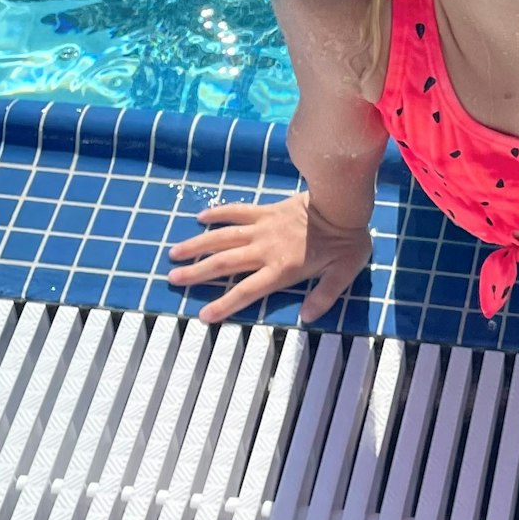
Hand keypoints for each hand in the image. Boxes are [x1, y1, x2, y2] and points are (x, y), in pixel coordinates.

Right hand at [167, 191, 372, 325]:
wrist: (342, 202)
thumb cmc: (346, 240)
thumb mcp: (343, 273)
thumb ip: (324, 296)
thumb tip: (307, 317)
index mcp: (281, 269)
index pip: (246, 292)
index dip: (223, 305)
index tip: (203, 316)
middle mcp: (264, 250)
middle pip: (224, 264)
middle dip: (196, 274)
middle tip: (172, 279)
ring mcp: (262, 228)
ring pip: (222, 237)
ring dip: (197, 245)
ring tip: (174, 253)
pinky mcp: (265, 210)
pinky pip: (237, 211)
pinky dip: (218, 213)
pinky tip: (200, 217)